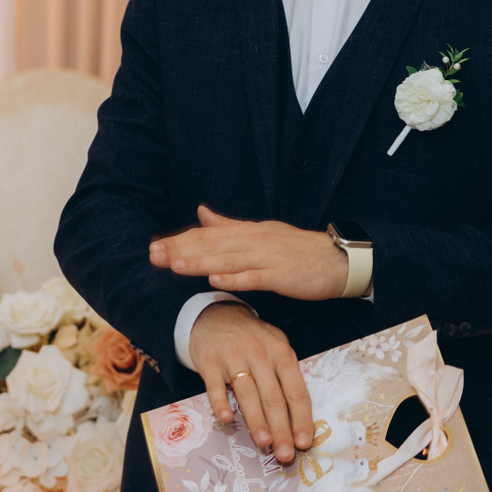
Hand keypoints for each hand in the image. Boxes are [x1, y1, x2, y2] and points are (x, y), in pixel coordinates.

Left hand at [150, 205, 348, 298]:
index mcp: (247, 231)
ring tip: (175, 265)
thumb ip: (229, 225)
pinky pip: (255, 277)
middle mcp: (254, 240)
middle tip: (154, 257)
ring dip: (200, 262)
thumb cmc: (297, 249)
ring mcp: (268, 257)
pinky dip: (235, 279)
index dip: (180, 241)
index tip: (155, 248)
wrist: (338, 260)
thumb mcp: (261, 232)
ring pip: (228, 260)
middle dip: (181, 251)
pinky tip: (215, 280)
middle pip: (212, 245)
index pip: (207, 235)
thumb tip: (200, 212)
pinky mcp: (282, 275)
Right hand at [187, 303, 312, 462]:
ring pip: (248, 394)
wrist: (216, 314)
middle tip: (285, 454)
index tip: (304, 443)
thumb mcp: (275, 348)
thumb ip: (285, 377)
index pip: (296, 391)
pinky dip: (221, 403)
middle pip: (274, 397)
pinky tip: (227, 420)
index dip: (301, 419)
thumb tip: (296, 420)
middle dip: (281, 429)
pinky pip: (216, 386)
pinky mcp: (209, 360)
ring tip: (264, 443)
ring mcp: (233, 355)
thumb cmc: (252, 339)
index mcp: (281, 352)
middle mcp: (260, 353)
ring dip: (257, 421)